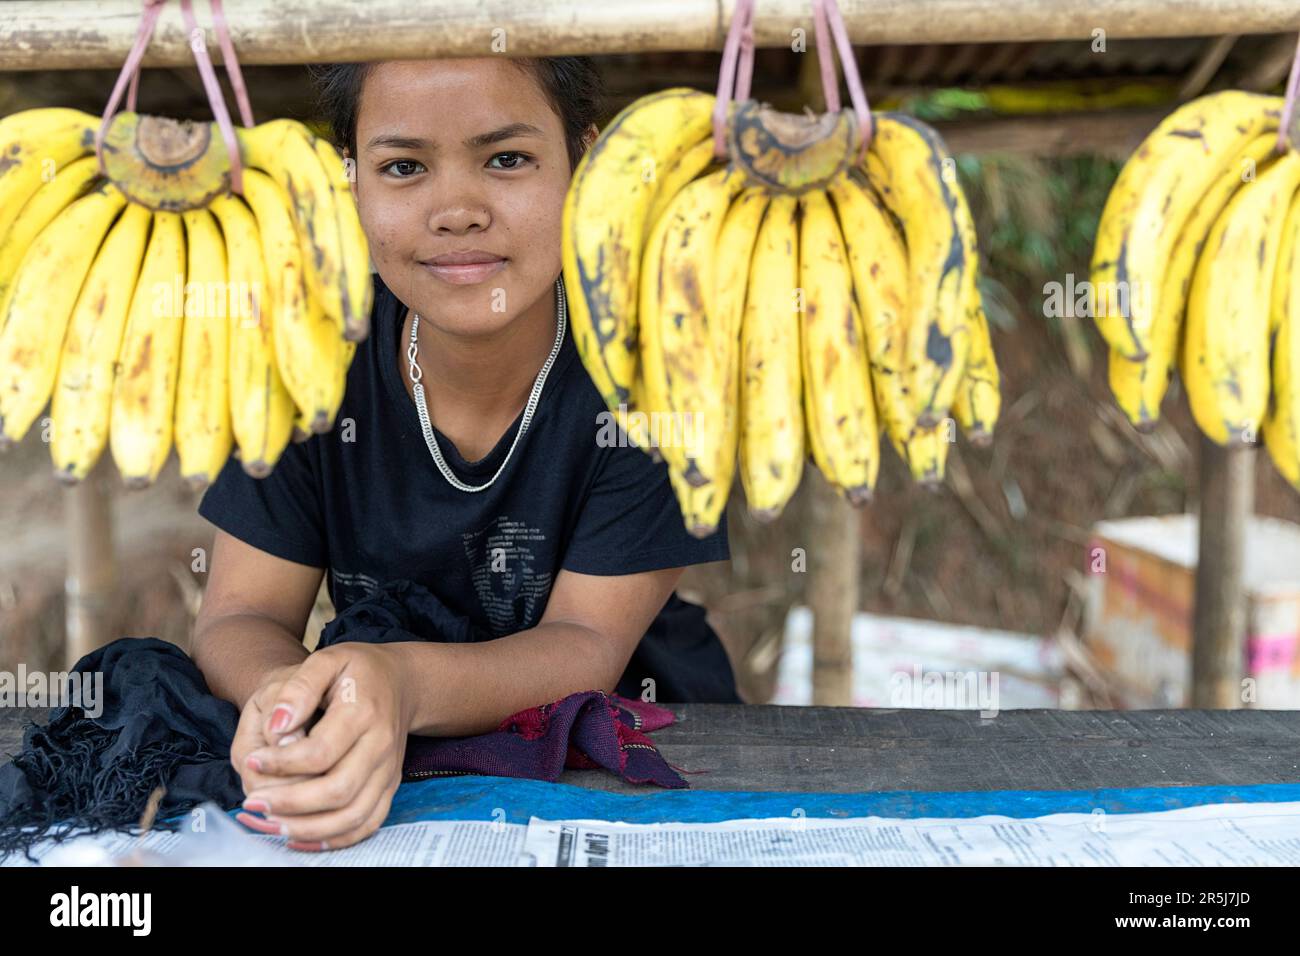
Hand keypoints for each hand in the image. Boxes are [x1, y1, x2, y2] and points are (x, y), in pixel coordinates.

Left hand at [233, 643, 414, 851]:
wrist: (400, 682)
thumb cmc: (357, 670)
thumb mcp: (326, 659)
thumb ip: (299, 687)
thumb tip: (277, 727)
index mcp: (363, 712)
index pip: (321, 752)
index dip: (282, 764)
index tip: (252, 760)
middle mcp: (381, 746)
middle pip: (337, 791)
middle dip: (289, 804)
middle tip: (253, 802)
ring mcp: (388, 770)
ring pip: (352, 816)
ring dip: (307, 828)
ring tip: (270, 824)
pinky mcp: (389, 786)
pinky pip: (366, 824)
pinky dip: (335, 839)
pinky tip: (301, 836)